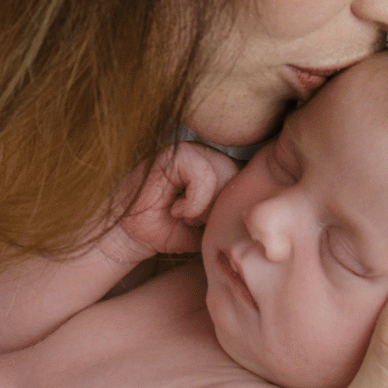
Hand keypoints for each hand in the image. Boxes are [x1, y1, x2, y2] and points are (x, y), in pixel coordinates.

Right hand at [107, 142, 240, 258]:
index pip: (245, 178)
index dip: (234, 203)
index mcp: (215, 169)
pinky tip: (175, 209)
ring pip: (223, 170)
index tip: (208, 223)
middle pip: (239, 172)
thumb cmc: (164, 231)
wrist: (129, 236)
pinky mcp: (172, 154)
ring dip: (206, 204)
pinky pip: (202, 173)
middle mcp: (204, 155)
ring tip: (186, 215)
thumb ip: (228, 217)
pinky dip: (194, 200)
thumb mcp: (206, 229)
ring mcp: (187, 151)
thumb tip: (259, 224)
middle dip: (221, 204)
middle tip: (198, 221)